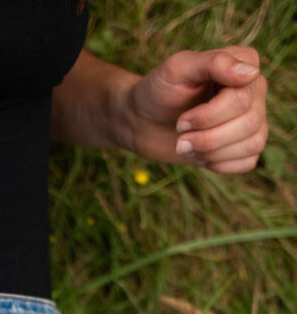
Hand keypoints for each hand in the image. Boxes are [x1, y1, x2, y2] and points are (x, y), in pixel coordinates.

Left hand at [124, 47, 267, 173]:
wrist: (143, 122)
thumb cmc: (158, 92)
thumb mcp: (177, 69)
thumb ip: (213, 63)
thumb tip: (251, 72)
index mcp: (245, 63)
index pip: (243, 98)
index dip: (208, 116)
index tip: (181, 120)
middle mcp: (255, 90)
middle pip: (250, 122)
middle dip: (207, 137)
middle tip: (179, 136)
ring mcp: (253, 118)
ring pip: (253, 143)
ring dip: (212, 152)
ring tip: (187, 145)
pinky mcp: (243, 144)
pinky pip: (248, 162)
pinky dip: (220, 165)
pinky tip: (199, 156)